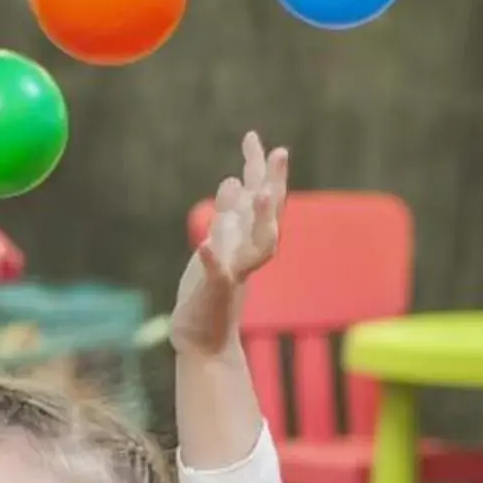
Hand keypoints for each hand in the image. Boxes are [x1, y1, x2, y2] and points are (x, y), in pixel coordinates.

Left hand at [174, 132, 288, 351]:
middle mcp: (246, 255)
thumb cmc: (209, 295)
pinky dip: (215, 262)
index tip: (261, 140)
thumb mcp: (218, 246)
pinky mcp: (215, 297)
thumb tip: (236, 178)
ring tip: (257, 191)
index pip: (261, 201)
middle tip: (280, 152)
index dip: (264, 172)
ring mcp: (234, 276)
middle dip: (274, 185)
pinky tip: (206, 246)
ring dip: (259, 220)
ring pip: (256, 247)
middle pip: (268, 217)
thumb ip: (228, 215)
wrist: (202, 342)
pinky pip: (218, 278)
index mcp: (245, 241)